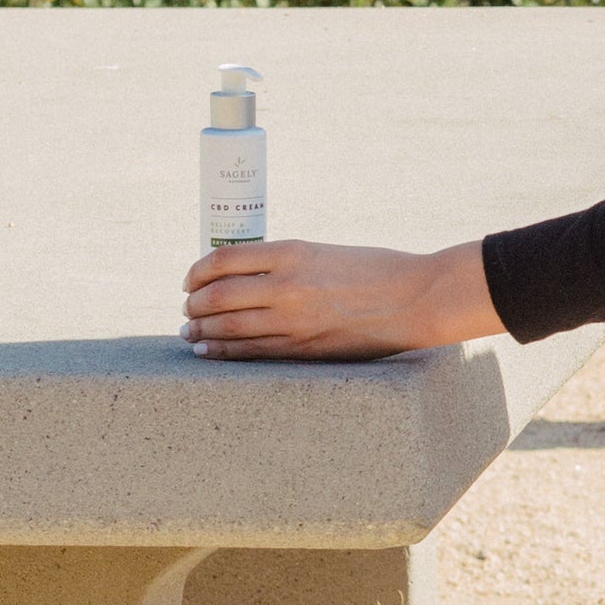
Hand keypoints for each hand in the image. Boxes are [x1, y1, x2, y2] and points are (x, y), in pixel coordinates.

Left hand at [181, 236, 499, 361]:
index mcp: (291, 252)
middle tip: (188, 310)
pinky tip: (209, 352)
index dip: (197, 273)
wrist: (416, 299)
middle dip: (195, 306)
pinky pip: (251, 352)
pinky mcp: (304, 349)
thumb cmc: (375, 270)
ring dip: (202, 332)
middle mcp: (286, 286)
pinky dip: (223, 352)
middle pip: (217, 297)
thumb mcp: (323, 253)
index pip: (222, 261)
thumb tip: (243, 278)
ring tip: (190, 333)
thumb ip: (284, 264)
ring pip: (228, 328)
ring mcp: (293, 321)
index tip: (190, 281)